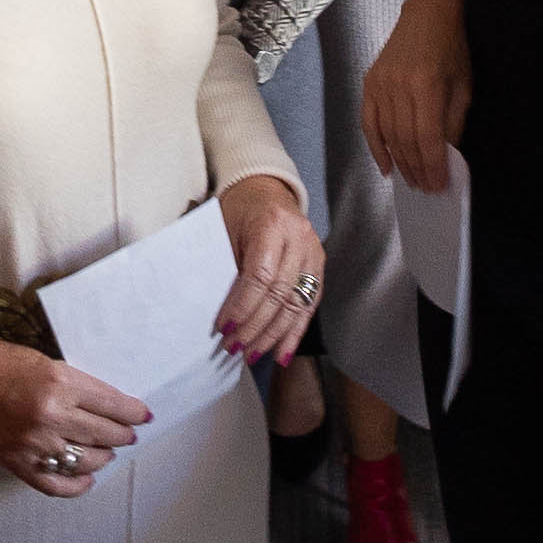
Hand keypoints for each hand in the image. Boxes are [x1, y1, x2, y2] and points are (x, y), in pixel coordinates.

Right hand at [0, 333, 150, 496]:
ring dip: (104, 457)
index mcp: (59, 383)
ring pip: (87, 461)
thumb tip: (101, 401)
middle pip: (105, 434)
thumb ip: (71, 382)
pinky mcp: (17, 463)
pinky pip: (56, 485)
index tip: (142, 415)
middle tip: (128, 434)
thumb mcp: (40, 359)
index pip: (112, 404)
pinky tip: (87, 480)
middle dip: (122, 435)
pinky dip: (77, 486)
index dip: (132, 412)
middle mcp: (52, 416)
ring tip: (108, 452)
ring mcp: (34, 444)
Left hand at [213, 171, 322, 361]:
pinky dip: (294, 331)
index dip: (242, 306)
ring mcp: (313, 252)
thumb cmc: (239, 209)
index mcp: (273, 224)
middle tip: (234, 348)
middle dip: (255, 327)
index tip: (224, 328)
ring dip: (273, 335)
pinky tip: (281, 352)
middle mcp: (299, 238)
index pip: (260, 275)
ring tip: (253, 355)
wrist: (264, 187)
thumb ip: (228, 268)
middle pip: (280, 294)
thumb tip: (224, 314)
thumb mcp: (225, 230)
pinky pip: (309, 304)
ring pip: (297, 304)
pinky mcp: (319, 266)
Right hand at [361, 0, 468, 190]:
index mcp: (426, 85)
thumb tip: (447, 155)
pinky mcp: (369, 82)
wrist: (427, 12)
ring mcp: (380, 84)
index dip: (433, 166)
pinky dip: (376, 147)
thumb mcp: (464, 85)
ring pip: (387, 135)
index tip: (440, 185)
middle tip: (426, 189)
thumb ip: (453, 122)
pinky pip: (369, 122)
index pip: (427, 138)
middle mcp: (399, 85)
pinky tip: (386, 166)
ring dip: (400, 163)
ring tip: (411, 181)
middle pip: (405, 140)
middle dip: (417, 169)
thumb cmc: (451, 46)